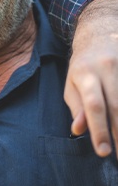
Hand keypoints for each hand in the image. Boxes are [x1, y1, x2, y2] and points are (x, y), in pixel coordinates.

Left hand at [64, 0, 117, 156]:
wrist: (100, 33)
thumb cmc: (83, 66)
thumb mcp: (71, 83)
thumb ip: (76, 107)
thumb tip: (78, 130)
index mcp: (85, 72)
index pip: (93, 105)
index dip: (99, 129)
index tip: (103, 152)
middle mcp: (107, 67)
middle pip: (116, 106)